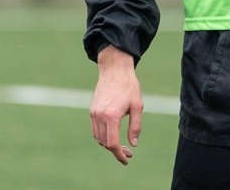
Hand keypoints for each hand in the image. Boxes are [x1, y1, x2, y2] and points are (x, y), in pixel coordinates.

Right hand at [90, 45, 142, 164]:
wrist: (114, 70)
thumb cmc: (129, 86)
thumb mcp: (137, 105)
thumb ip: (135, 126)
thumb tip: (134, 144)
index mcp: (112, 115)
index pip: (112, 143)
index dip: (119, 154)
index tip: (127, 159)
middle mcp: (100, 116)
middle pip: (105, 143)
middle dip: (116, 150)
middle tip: (128, 152)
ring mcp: (94, 113)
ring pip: (99, 137)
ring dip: (108, 144)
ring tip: (121, 145)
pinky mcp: (92, 110)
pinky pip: (95, 129)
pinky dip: (103, 136)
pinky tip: (113, 134)